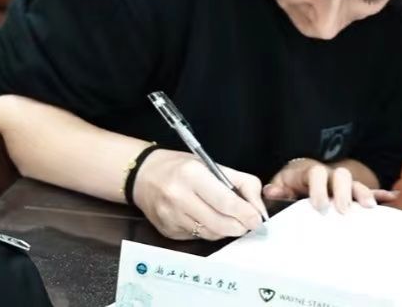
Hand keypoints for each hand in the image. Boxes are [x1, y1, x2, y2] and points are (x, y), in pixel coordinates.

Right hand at [132, 149, 267, 240]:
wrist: (143, 176)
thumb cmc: (181, 167)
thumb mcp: (212, 165)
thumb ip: (241, 183)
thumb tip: (258, 209)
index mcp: (192, 175)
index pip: (226, 202)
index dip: (246, 214)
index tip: (258, 219)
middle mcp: (179, 197)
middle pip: (220, 223)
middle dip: (240, 226)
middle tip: (248, 223)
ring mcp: (171, 217)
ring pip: (211, 234)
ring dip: (226, 230)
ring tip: (229, 219)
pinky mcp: (168, 231)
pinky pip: (198, 237)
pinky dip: (209, 231)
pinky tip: (208, 220)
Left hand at [263, 158, 399, 213]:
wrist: (301, 178)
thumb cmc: (291, 185)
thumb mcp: (281, 185)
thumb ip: (277, 190)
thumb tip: (270, 191)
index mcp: (310, 173)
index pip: (316, 174)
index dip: (318, 188)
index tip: (319, 206)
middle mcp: (329, 175)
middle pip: (341, 175)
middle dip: (344, 192)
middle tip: (343, 210)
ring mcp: (342, 184)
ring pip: (356, 183)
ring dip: (364, 193)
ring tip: (369, 207)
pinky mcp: (353, 193)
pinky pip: (370, 189)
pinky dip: (381, 193)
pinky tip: (392, 197)